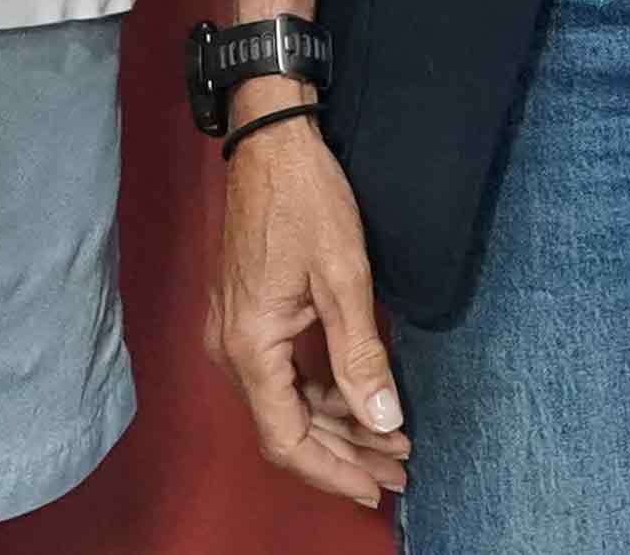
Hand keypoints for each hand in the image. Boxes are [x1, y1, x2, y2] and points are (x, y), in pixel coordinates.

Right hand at [210, 97, 406, 507]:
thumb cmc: (306, 197)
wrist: (271, 141)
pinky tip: (360, 400)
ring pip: (285, 405)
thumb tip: (384, 421)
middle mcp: (231, 349)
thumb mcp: (344, 277)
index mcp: (249, 346)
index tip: (376, 488)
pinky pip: (282, 377)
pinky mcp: (246, 319)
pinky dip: (321, 396)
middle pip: (286, 429)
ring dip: (337, 427)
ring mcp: (234, 334)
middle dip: (345, 454)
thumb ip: (361, 355)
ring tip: (391, 442)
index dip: (333, 471)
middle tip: (398, 470)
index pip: (287, 438)